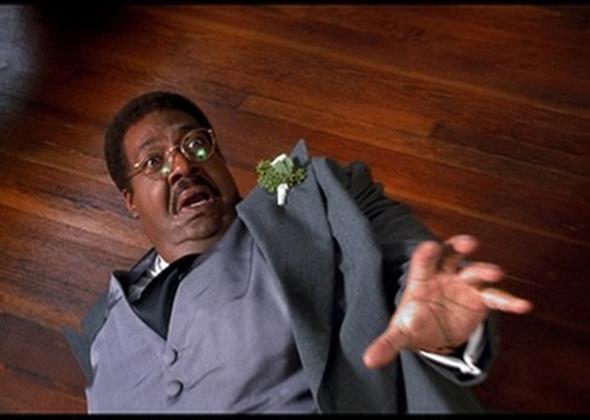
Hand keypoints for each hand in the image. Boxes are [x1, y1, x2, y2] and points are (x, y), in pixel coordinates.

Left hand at [363, 234, 532, 368]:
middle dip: (459, 247)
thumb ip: (387, 344)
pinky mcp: (481, 300)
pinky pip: (496, 297)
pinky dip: (509, 301)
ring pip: (476, 273)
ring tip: (497, 272)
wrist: (433, 332)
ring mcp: (464, 285)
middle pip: (452, 256)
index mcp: (422, 280)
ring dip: (485, 270)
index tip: (430, 247)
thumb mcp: (400, 334)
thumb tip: (368, 361)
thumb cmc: (414, 324)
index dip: (426, 254)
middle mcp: (445, 276)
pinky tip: (523, 305)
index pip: (422, 263)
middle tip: (469, 242)